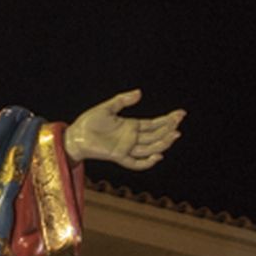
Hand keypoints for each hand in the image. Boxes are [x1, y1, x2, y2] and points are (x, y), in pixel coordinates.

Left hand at [65, 93, 184, 171]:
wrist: (75, 136)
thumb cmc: (89, 122)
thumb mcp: (107, 107)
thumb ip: (123, 100)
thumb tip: (140, 92)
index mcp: (131, 126)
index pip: (154, 124)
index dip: (167, 120)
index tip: (180, 114)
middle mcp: (132, 138)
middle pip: (155, 135)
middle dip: (168, 129)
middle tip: (180, 121)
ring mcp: (126, 148)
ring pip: (150, 148)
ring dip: (163, 142)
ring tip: (175, 135)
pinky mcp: (118, 156)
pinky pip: (136, 163)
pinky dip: (147, 162)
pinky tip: (158, 156)